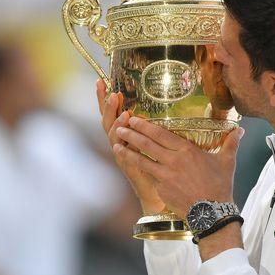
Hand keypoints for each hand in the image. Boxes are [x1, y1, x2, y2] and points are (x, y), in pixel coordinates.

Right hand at [96, 80, 163, 214]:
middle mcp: (120, 142)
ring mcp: (120, 153)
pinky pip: (119, 148)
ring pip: (110, 131)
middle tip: (105, 87)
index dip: (105, 98)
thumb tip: (173, 106)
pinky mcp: (125, 163)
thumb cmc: (160, 167)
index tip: (101, 81)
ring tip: (114, 101)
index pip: (114, 113)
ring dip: (112, 115)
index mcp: (127, 135)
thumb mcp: (158, 143)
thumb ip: (160, 126)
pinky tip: (121, 126)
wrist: (157, 194)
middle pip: (106, 119)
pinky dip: (118, 137)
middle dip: (103, 103)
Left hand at [112, 115, 244, 217]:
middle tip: (119, 126)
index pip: (161, 135)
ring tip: (115, 144)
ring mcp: (165, 176)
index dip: (146, 126)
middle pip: (147, 144)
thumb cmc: (220, 186)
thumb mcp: (227, 162)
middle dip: (131, 134)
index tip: (134, 119)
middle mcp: (173, 161)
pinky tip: (128, 163)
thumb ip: (231, 143)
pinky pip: (147, 176)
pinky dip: (135, 168)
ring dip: (127, 151)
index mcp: (187, 151)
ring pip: (142, 160)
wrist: (212, 213)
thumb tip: (241, 130)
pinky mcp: (161, 189)